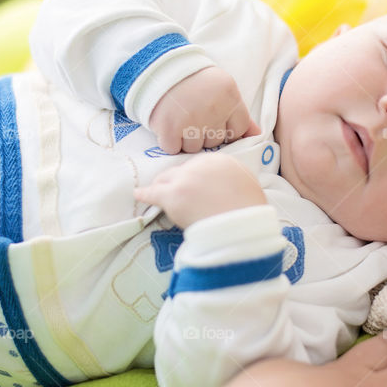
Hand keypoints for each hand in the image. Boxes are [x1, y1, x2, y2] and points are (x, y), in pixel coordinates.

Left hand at [133, 152, 266, 229]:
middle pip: (181, 169)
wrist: (241, 227)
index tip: (194, 185)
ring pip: (166, 179)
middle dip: (179, 180)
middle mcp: (200, 164)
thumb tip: (226, 182)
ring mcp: (185, 178)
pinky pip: (153, 192)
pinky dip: (144, 194)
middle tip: (178, 192)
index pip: (200, 163)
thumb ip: (233, 177)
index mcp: (221, 159)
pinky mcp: (173, 195)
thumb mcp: (247, 183)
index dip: (195, 176)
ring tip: (158, 193)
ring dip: (163, 187)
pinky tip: (138, 194)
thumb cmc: (249, 210)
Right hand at [148, 66, 260, 154]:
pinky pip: (173, 149)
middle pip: (215, 142)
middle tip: (192, 116)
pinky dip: (169, 141)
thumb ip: (240, 114)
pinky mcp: (169, 129)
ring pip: (194, 148)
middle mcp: (213, 110)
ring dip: (186, 139)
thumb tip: (258, 136)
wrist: (159, 66)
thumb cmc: (194, 80)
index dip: (226, 129)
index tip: (214, 121)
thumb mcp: (222, 89)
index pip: (238, 130)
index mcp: (230, 98)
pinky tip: (168, 126)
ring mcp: (191, 121)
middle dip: (204, 134)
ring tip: (180, 120)